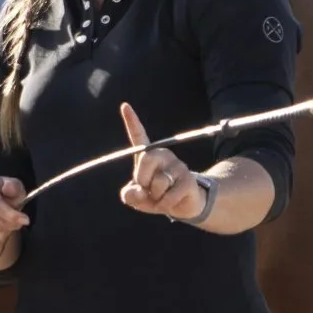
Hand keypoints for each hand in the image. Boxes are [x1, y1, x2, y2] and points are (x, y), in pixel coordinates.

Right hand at [0, 176, 30, 266]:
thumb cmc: (3, 197)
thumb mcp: (12, 187)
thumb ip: (13, 186)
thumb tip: (9, 188)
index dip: (12, 214)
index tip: (25, 220)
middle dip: (12, 224)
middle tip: (19, 220)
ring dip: (7, 232)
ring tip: (8, 223)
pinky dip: (0, 240)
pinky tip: (0, 232)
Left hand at [117, 103, 202, 218]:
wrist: (182, 206)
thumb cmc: (157, 196)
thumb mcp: (138, 198)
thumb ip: (130, 195)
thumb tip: (138, 191)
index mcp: (148, 156)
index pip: (138, 136)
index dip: (131, 122)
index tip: (125, 106)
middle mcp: (163, 156)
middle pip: (145, 160)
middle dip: (142, 180)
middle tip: (148, 190)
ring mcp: (177, 166)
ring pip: (158, 182)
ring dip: (156, 197)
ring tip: (162, 196)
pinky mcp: (188, 179)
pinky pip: (169, 196)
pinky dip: (165, 205)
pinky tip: (171, 201)